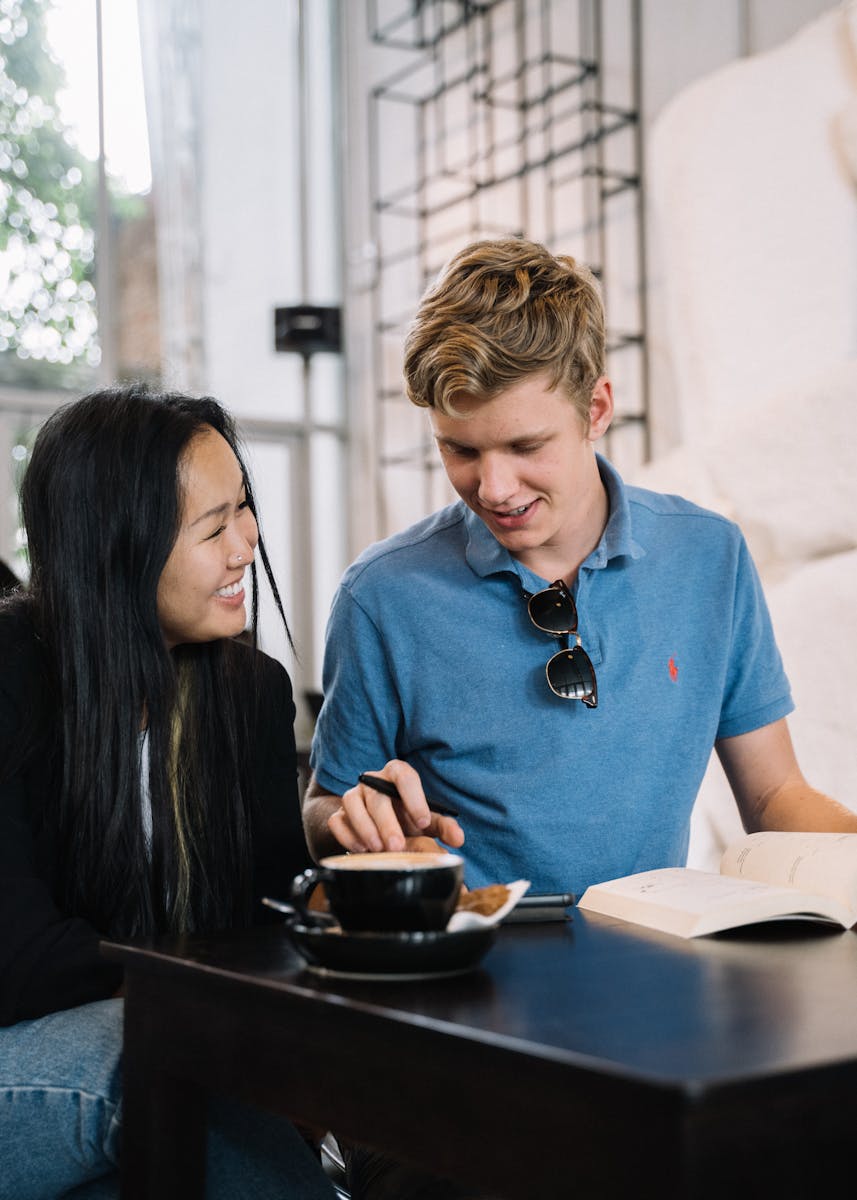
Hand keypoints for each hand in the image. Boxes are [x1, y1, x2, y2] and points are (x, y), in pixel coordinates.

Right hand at [327, 759, 464, 853]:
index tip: (424, 821)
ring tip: (378, 849)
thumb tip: (458, 838)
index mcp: (396, 775)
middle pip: (377, 795)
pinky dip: (347, 835)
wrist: (377, 825)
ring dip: (365, 827)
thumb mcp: (427, 821)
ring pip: (351, 802)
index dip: (414, 797)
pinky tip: (361, 849)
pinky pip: (336, 820)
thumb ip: (444, 826)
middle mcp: (372, 781)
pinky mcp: (338, 814)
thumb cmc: (406, 818)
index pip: (403, 775)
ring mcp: (353, 796)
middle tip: (397, 845)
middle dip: (387, 822)